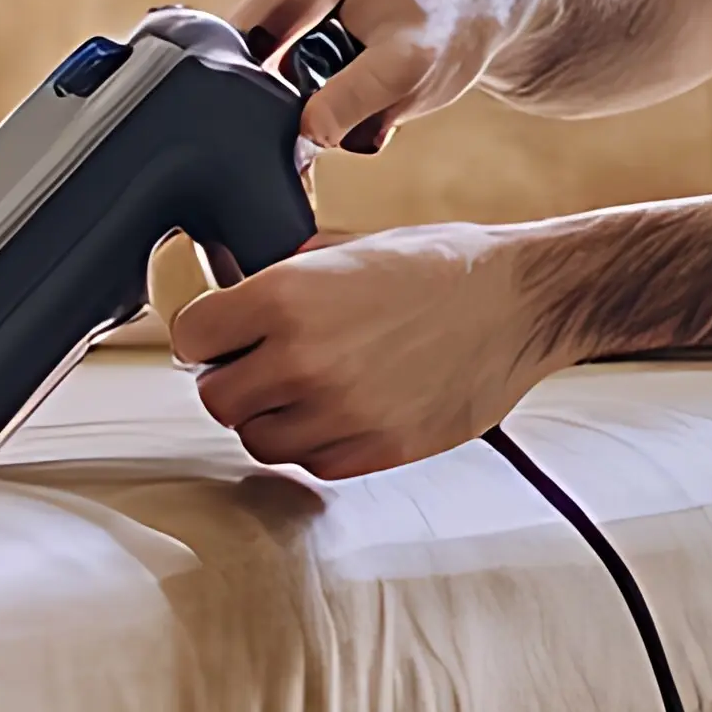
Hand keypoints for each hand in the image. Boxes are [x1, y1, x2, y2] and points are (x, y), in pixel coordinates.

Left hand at [170, 223, 567, 476]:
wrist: (519, 302)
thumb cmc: (444, 266)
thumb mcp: (351, 248)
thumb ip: (287, 277)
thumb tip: (241, 294)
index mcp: (288, 296)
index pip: (191, 337)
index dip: (206, 335)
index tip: (221, 335)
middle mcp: (302, 359)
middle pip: (215, 398)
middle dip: (233, 380)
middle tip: (261, 365)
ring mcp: (339, 411)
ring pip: (257, 439)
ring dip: (270, 418)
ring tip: (305, 390)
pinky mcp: (375, 449)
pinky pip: (310, 463)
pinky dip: (314, 443)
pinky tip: (341, 410)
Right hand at [231, 0, 509, 154]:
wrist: (493, 12)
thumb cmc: (458, 24)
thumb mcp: (407, 68)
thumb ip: (350, 99)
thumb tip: (303, 133)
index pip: (245, 33)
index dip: (251, 84)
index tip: (272, 128)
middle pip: (256, 56)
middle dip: (289, 98)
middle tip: (334, 123)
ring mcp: (307, 2)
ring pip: (281, 72)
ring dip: (314, 103)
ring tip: (367, 107)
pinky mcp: (319, 26)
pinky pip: (303, 75)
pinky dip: (330, 99)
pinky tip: (367, 102)